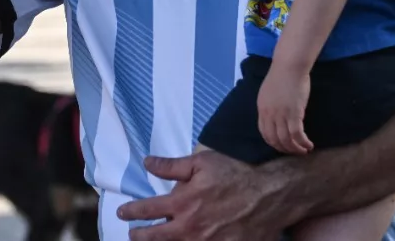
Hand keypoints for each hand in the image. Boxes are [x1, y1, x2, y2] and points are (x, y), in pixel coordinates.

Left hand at [115, 152, 289, 240]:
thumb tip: (147, 163)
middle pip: (156, 237)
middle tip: (132, 234)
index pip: (148, 210)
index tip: (122, 212)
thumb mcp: (202, 162)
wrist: (271, 192)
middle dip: (140, 236)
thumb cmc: (237, 172)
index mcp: (183, 202)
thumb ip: (172, 165)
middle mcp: (190, 226)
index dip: (132, 211)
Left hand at [257, 68, 312, 154]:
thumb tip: (275, 117)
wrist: (289, 66)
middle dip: (284, 149)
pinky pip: (297, 135)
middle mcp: (269, 115)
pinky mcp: (294, 114)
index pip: (264, 133)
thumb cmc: (281, 75)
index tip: (282, 146)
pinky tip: (309, 145)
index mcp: (262, 109)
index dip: (273, 142)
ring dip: (295, 149)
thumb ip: (270, 106)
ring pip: (286, 140)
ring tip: (303, 151)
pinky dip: (303, 142)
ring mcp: (281, 115)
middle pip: (274, 139)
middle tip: (294, 152)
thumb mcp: (268, 93)